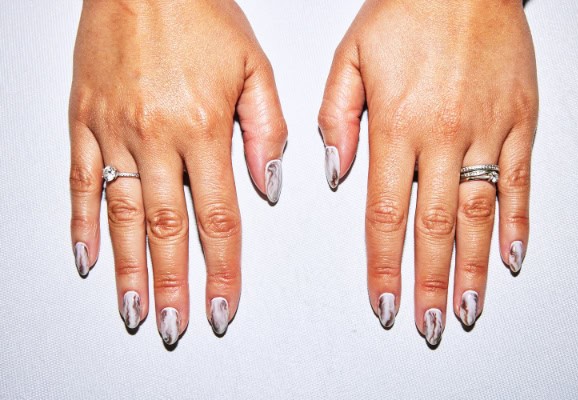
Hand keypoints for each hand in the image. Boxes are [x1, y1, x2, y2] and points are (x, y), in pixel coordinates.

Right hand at [70, 0, 286, 343]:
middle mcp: (154, 136)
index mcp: (202, 127)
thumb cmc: (200, 14)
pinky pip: (79, 180)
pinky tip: (88, 257)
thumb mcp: (254, 68)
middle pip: (166, 229)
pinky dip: (82, 223)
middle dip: (172, 286)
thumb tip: (269, 187)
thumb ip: (266, 132)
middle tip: (173, 327)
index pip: (217, 218)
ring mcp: (113, 131)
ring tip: (133, 310)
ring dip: (128, 269)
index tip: (222, 304)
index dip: (221, 268)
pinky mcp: (83, 120)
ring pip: (122, 215)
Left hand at [319, 0, 537, 345]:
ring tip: (467, 309)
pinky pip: (521, 182)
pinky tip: (511, 258)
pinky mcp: (519, 121)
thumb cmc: (406, 12)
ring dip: (473, 268)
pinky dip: (518, 223)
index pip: (385, 213)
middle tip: (430, 324)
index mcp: (397, 124)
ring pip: (479, 214)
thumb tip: (337, 174)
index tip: (386, 302)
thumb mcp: (350, 59)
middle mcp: (443, 134)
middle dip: (430, 282)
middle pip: (434, 226)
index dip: (384, 265)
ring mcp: (486, 130)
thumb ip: (336, 119)